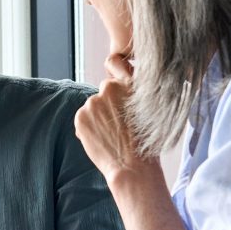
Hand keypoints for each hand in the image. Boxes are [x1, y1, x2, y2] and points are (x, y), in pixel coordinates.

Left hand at [74, 54, 157, 182]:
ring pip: (93, 106)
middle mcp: (110, 87)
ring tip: (112, 135)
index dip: (114, 67)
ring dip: (98, 116)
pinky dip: (88, 128)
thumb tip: (122, 82)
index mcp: (130, 83)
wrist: (132, 167)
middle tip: (118, 123)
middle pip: (104, 89)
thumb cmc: (146, 143)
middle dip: (108, 102)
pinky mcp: (80, 115)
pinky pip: (83, 118)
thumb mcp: (149, 110)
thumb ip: (134, 93)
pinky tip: (102, 140)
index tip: (114, 74)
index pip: (115, 62)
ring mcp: (93, 101)